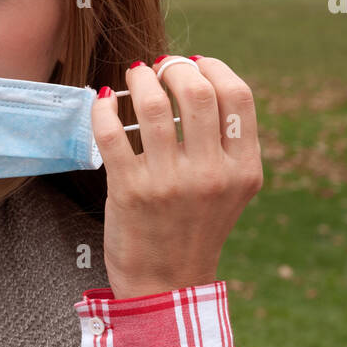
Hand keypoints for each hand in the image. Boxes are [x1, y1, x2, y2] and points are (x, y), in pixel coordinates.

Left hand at [91, 55, 262, 298]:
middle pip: (197, 91)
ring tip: (135, 75)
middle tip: (160, 66)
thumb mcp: (229, 189)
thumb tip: (198, 80)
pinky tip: (103, 102)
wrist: (166, 284)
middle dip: (175, 67)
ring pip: (155, 105)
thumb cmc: (194, 229)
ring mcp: (170, 183)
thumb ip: (225, 144)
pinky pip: (112, 132)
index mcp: (243, 170)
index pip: (238, 96)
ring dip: (140, 79)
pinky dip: (104, 108)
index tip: (195, 62)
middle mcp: (211, 174)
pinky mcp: (130, 191)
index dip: (214, 68)